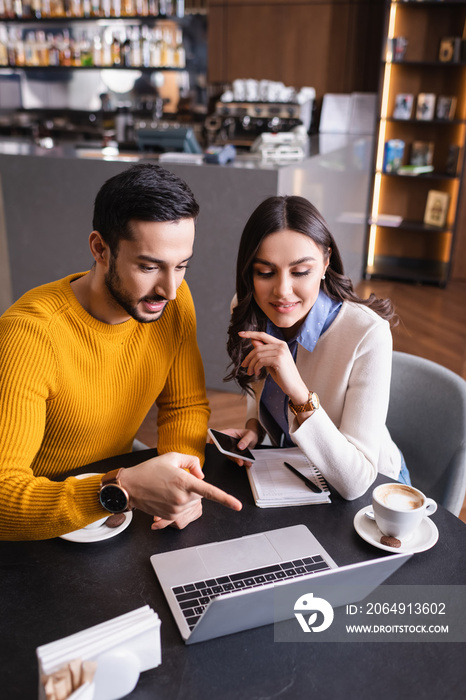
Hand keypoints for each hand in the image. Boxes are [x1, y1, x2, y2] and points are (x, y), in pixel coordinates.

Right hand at [119, 452, 241, 527]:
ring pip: (192, 503)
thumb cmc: (150, 470)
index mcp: (184, 481)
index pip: (209, 491)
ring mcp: (176, 509)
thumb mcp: (172, 456)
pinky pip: (182, 511)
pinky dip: (178, 504)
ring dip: (185, 496)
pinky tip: (165, 497)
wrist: (130, 486)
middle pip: (200, 495)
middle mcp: (181, 498)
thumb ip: (193, 461)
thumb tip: (202, 475)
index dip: (226, 499)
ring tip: (168, 488)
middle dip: (193, 488)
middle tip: (176, 480)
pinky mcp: (170, 516)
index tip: (237, 506)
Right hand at [209, 426, 258, 466]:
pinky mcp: (235, 454)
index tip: (212, 442)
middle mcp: (229, 441)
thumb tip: (240, 447)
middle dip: (231, 455)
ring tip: (244, 462)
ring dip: (237, 460)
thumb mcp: (250, 435)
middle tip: (238, 460)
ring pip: (230, 456)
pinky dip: (241, 462)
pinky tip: (247, 463)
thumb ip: (245, 440)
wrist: (254, 439)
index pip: (220, 435)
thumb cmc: (250, 434)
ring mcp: (231, 448)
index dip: (214, 438)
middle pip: (225, 449)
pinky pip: (236, 459)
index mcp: (230, 433)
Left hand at [238, 331, 308, 404]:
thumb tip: (253, 340)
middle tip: (243, 366)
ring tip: (250, 372)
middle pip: (257, 347)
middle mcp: (281, 345)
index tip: (240, 333)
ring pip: (258, 355)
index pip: (263, 335)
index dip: (251, 333)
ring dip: (251, 365)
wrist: (294, 386)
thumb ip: (263, 351)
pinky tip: (257, 373)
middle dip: (248, 357)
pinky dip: (256, 368)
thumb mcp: (270, 361)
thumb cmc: (282, 375)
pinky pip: (260, 361)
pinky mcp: (278, 359)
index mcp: (280, 344)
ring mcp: (280, 352)